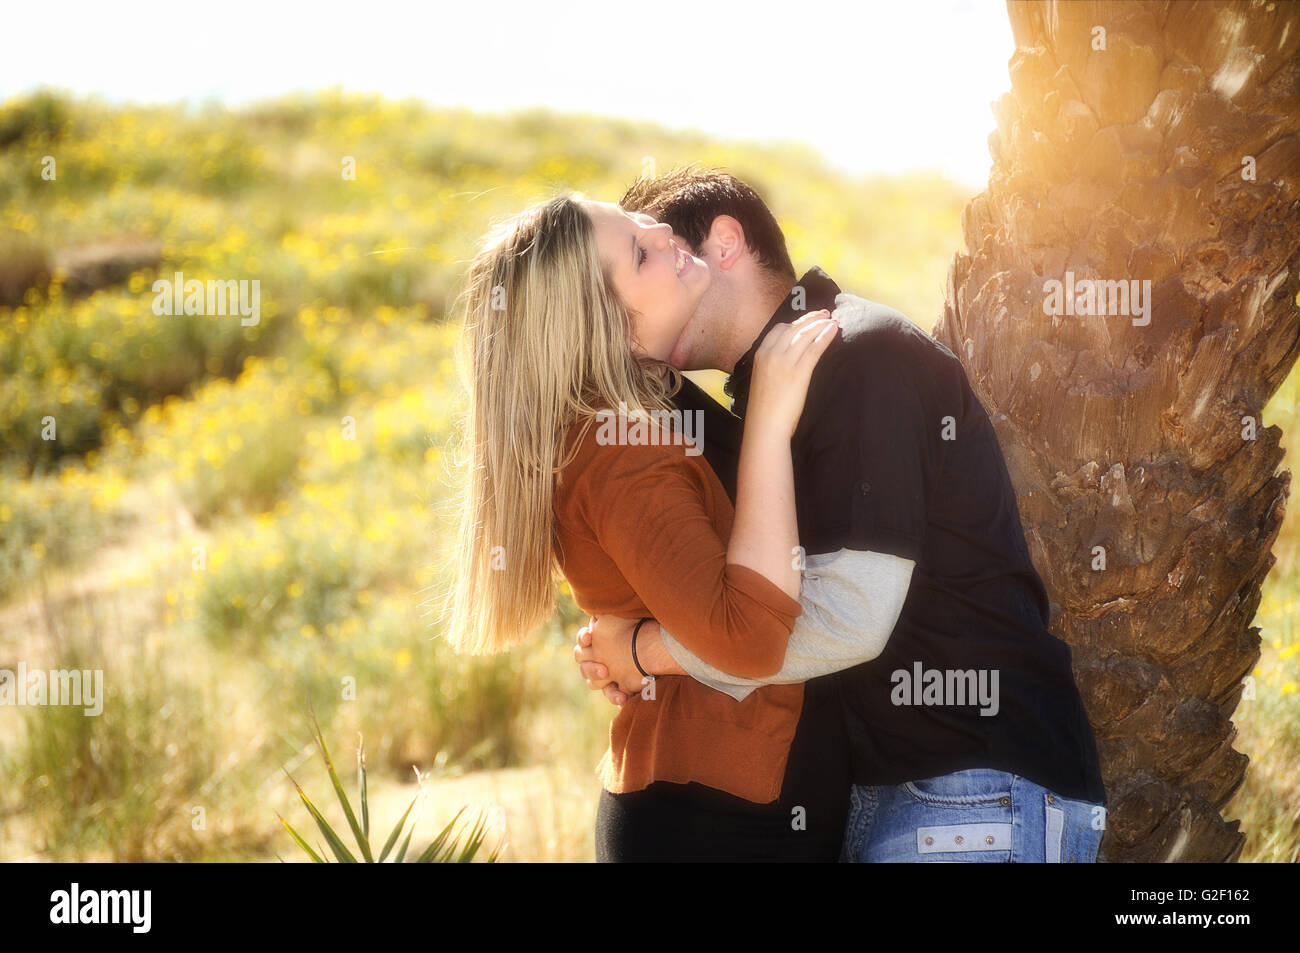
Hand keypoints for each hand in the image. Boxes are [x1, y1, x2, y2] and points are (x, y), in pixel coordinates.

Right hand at [573, 614, 683, 705]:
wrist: (659, 646)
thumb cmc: (639, 628)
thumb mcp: (622, 616)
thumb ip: (605, 612)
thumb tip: (595, 609)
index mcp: (597, 640)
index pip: (583, 640)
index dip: (584, 638)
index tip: (590, 636)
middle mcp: (598, 658)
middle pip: (584, 665)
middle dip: (592, 668)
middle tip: (606, 670)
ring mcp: (606, 674)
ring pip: (593, 683)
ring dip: (601, 683)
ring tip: (614, 685)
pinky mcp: (618, 687)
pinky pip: (611, 695)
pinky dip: (616, 697)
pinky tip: (623, 698)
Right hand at [747, 310, 837, 437]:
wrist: (764, 426)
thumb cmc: (764, 408)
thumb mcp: (763, 379)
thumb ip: (772, 365)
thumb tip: (787, 359)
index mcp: (760, 354)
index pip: (778, 329)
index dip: (795, 322)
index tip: (807, 320)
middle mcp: (771, 354)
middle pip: (794, 328)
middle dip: (811, 318)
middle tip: (825, 313)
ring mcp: (785, 362)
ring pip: (805, 334)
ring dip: (820, 324)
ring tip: (832, 320)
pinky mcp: (799, 372)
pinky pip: (815, 348)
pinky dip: (825, 336)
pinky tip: (834, 330)